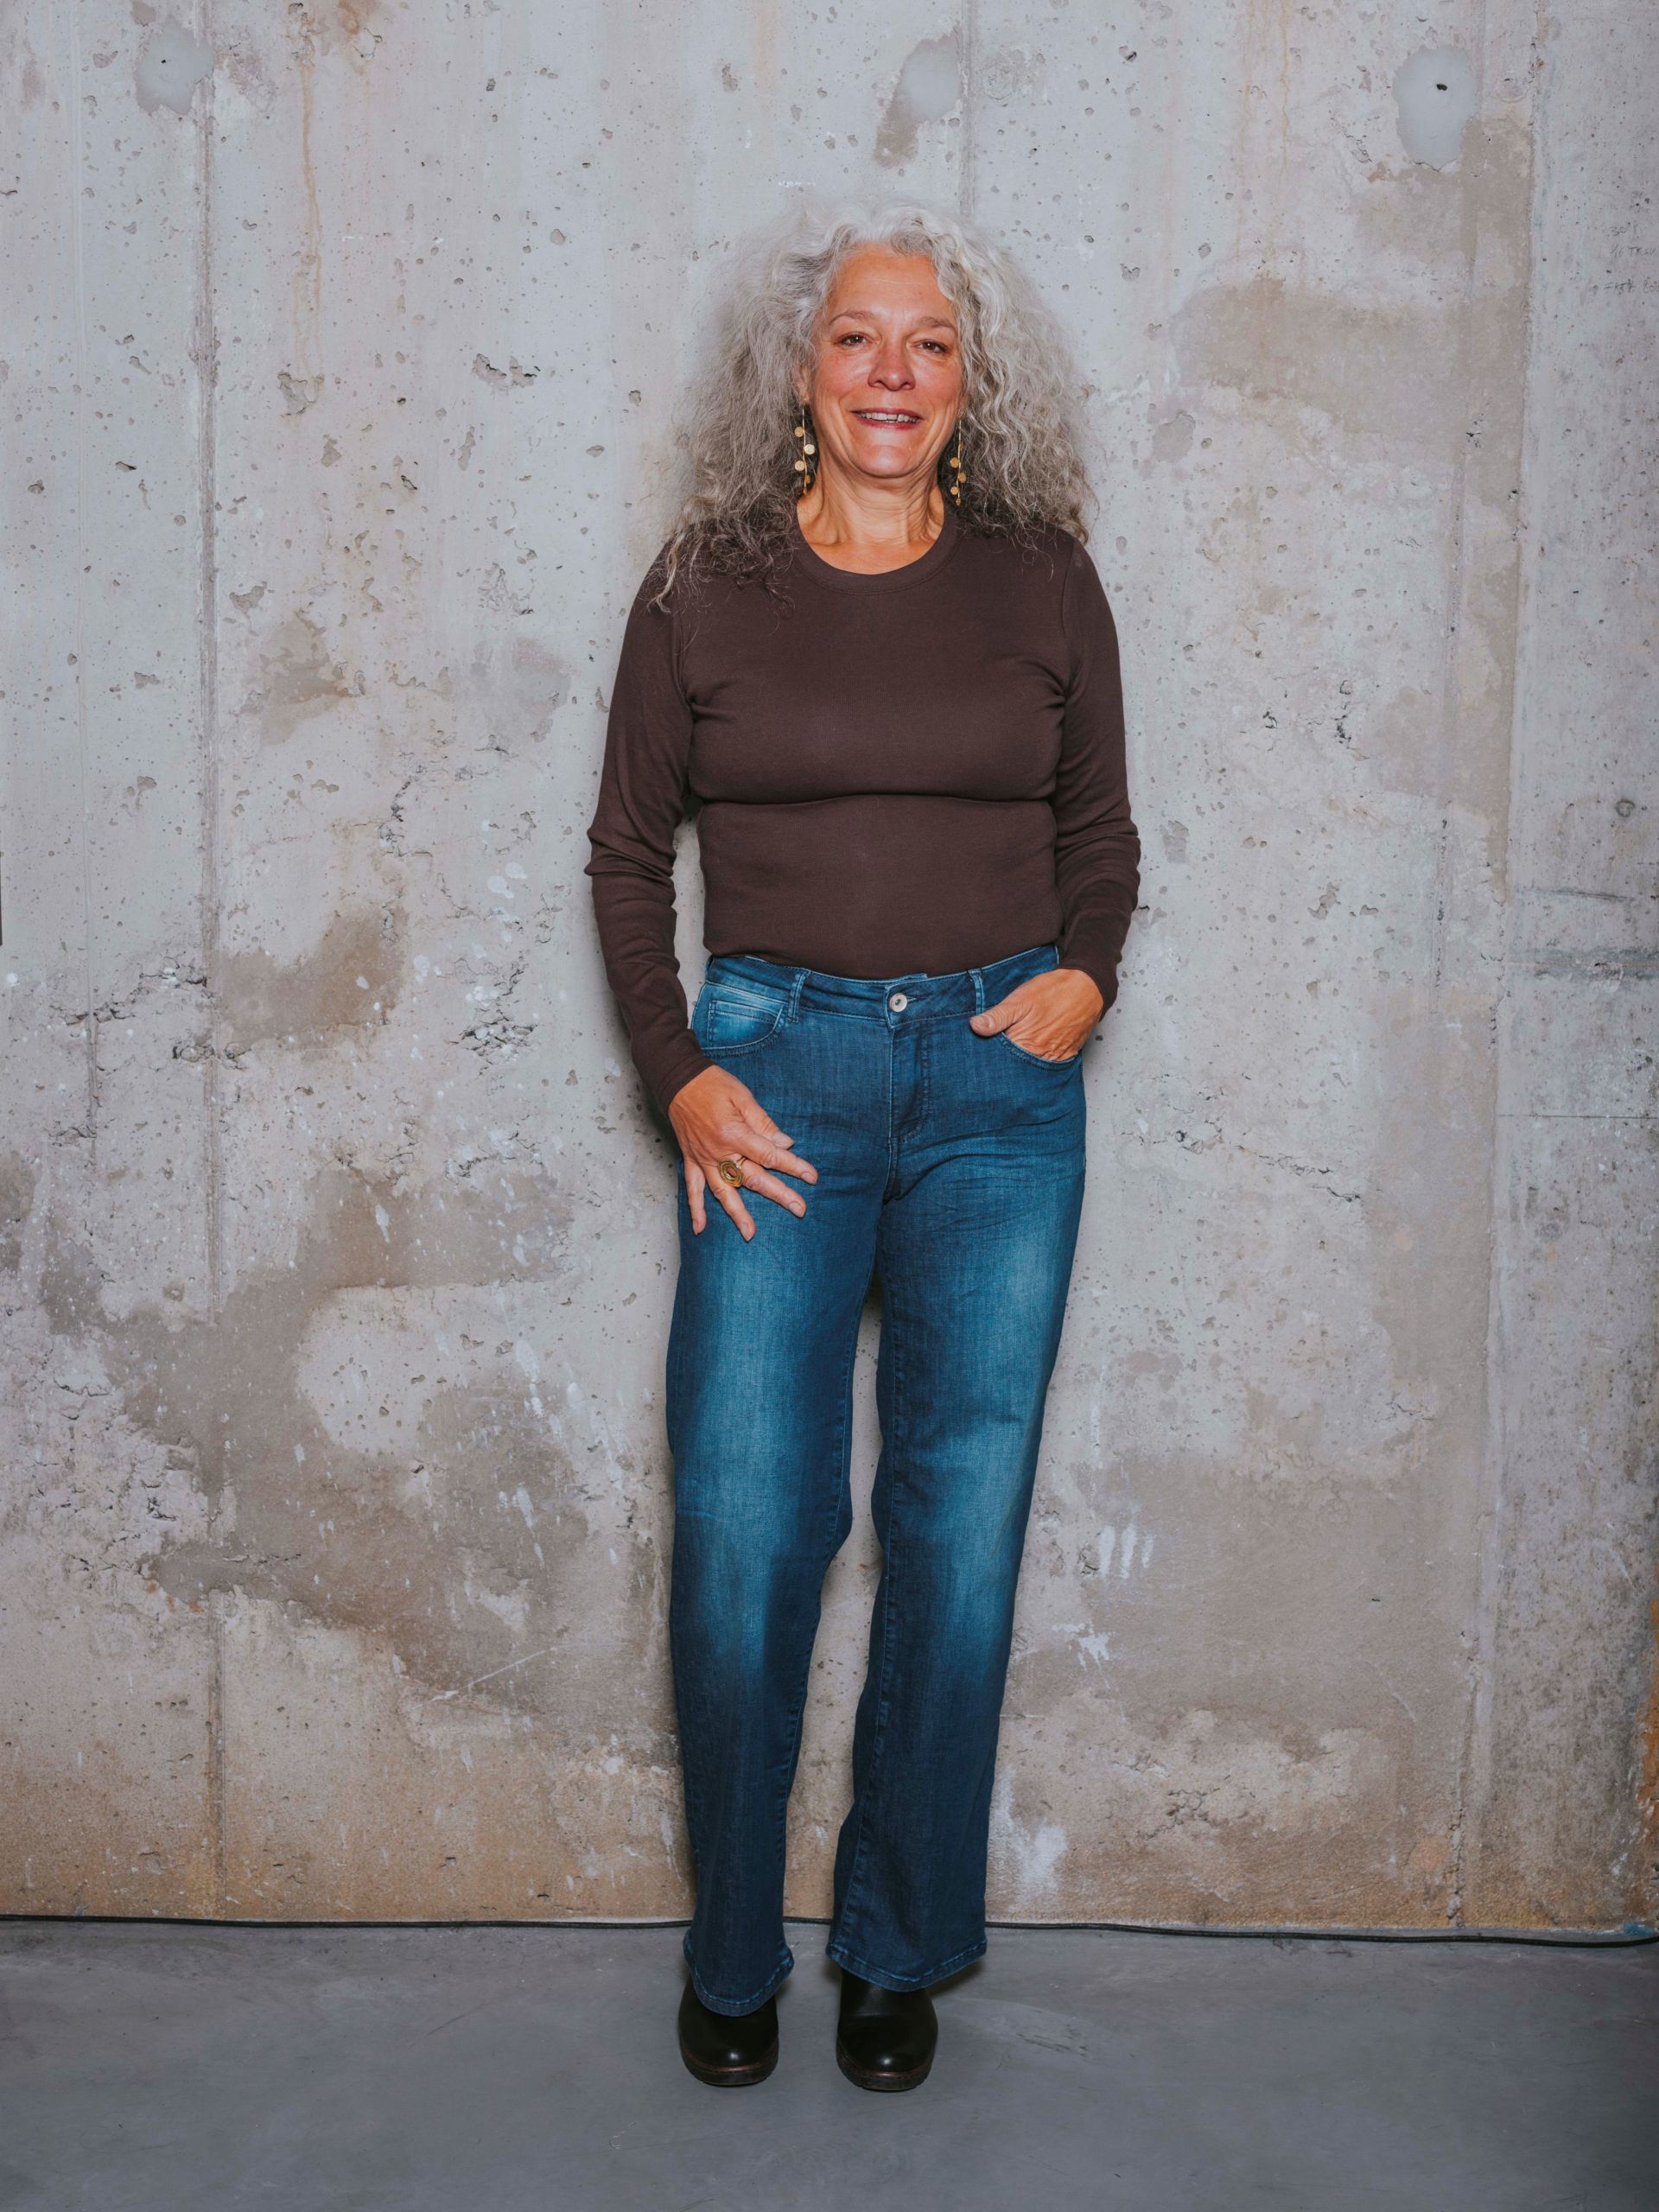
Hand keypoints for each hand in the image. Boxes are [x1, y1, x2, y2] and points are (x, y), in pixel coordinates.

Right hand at [668, 1065, 818, 1239]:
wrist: (678, 1080)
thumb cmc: (712, 1085)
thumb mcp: (743, 1097)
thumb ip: (764, 1124)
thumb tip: (786, 1143)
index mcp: (734, 1134)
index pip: (770, 1155)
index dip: (793, 1166)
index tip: (811, 1177)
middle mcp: (719, 1152)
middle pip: (753, 1178)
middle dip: (779, 1194)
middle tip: (799, 1209)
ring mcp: (703, 1159)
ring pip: (724, 1192)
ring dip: (737, 1214)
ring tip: (751, 1234)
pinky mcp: (692, 1160)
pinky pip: (693, 1189)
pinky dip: (696, 1210)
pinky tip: (701, 1229)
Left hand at [969, 966, 1104, 1061]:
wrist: (1087, 987)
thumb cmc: (1053, 991)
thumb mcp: (1020, 999)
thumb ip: (997, 1016)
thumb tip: (975, 1027)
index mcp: (1025, 1044)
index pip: (999, 1059)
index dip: (989, 1053)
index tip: (980, 1049)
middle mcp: (1040, 1056)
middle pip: (1015, 1067)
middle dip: (1004, 1060)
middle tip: (998, 1047)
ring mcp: (1055, 1058)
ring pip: (1031, 1067)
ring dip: (1022, 1061)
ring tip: (1016, 1048)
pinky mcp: (1066, 1055)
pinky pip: (1048, 1064)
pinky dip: (1038, 1060)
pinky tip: (1032, 1050)